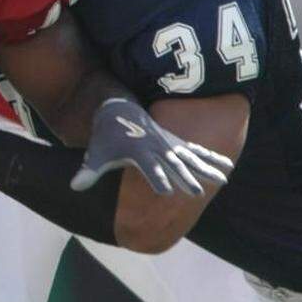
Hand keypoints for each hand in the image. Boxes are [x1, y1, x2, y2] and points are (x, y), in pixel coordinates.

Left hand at [70, 98, 233, 196]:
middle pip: (173, 163)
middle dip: (185, 177)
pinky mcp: (175, 142)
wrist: (118, 109)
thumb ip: (89, 170)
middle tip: (198, 193)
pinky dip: (211, 157)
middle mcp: (156, 146)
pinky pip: (196, 151)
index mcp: (137, 150)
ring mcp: (168, 143)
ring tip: (223, 180)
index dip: (156, 177)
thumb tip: (74, 186)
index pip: (148, 166)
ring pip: (190, 157)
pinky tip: (226, 166)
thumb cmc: (107, 135)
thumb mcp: (96, 152)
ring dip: (207, 168)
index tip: (166, 191)